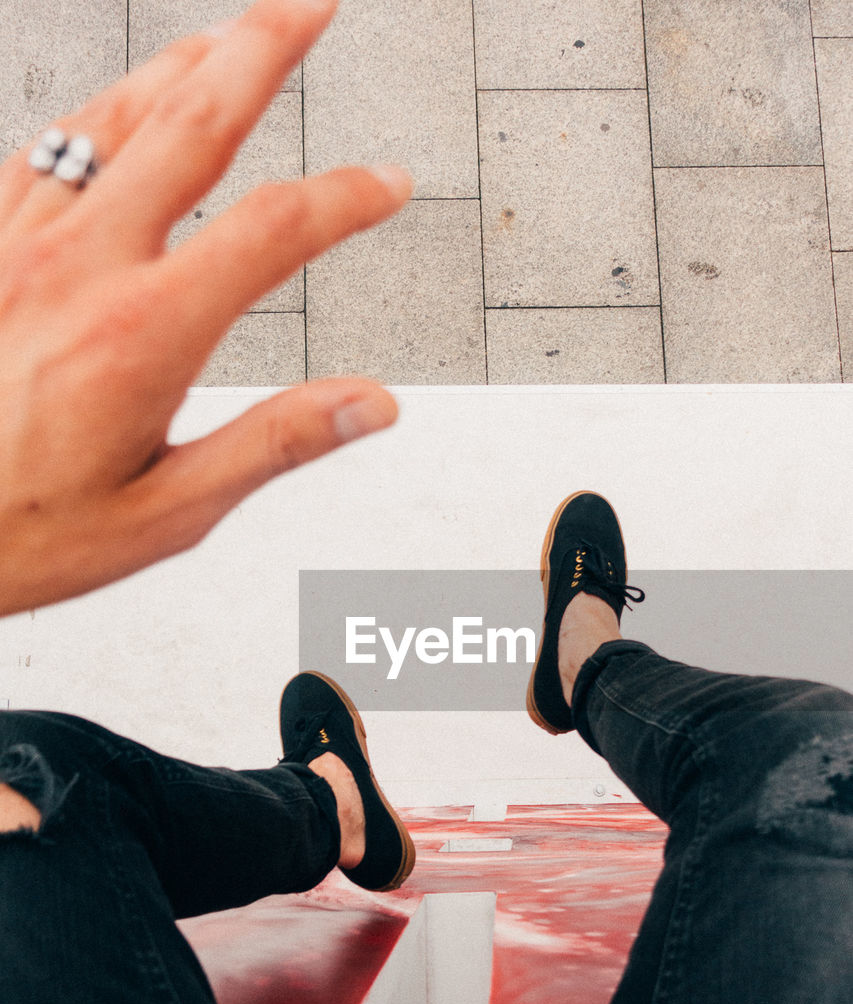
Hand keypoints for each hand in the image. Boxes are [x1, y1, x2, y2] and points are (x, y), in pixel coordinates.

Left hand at [0, 0, 411, 617]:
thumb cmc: (24, 530)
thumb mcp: (168, 512)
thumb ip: (274, 445)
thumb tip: (372, 405)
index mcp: (144, 334)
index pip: (274, 230)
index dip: (346, 195)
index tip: (388, 185)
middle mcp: (80, 267)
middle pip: (193, 123)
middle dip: (263, 48)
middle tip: (310, 6)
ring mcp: (21, 246)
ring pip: (113, 115)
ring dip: (182, 63)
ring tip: (230, 36)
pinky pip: (44, 148)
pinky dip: (99, 110)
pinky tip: (118, 106)